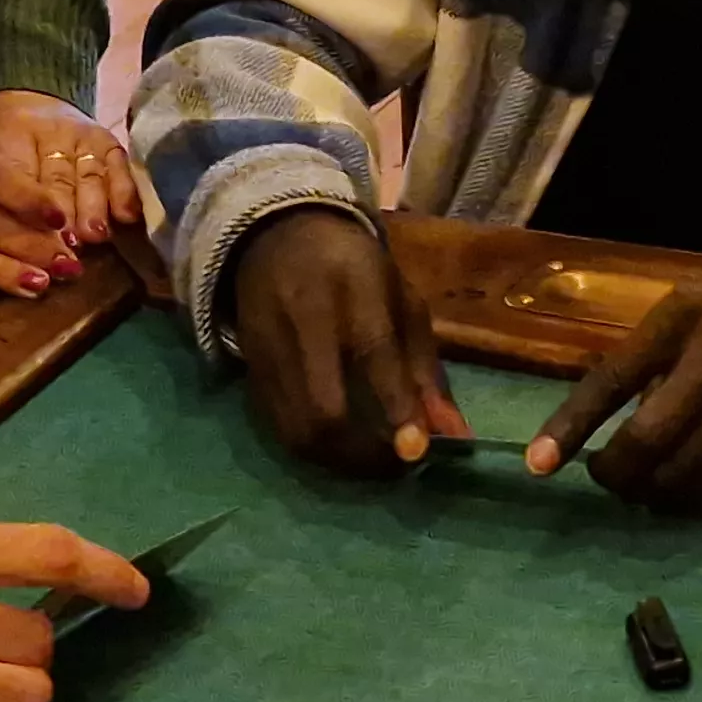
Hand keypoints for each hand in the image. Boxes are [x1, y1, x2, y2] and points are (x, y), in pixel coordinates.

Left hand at [0, 89, 140, 250]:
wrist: (29, 107)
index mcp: (5, 132)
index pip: (17, 173)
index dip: (28, 205)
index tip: (38, 237)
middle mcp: (46, 129)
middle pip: (56, 177)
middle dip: (63, 213)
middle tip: (67, 245)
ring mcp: (80, 133)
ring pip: (88, 172)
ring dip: (93, 205)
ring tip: (96, 235)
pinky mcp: (105, 139)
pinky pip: (117, 163)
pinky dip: (124, 189)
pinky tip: (127, 215)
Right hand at [228, 205, 466, 475]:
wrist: (278, 235)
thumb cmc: (355, 270)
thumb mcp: (403, 302)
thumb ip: (427, 371)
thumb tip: (454, 437)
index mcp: (354, 283)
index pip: (373, 352)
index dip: (396, 406)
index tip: (416, 452)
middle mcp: (303, 315)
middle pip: (323, 407)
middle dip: (362, 454)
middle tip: (396, 466)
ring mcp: (267, 345)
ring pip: (296, 429)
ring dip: (338, 461)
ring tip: (371, 464)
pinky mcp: (247, 368)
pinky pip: (277, 427)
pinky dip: (311, 449)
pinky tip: (337, 448)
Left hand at [526, 267, 701, 510]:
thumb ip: (669, 350)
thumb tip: (626, 410)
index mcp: (685, 316)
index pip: (609, 380)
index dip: (568, 427)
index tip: (538, 464)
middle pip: (640, 444)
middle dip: (612, 474)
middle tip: (605, 477)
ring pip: (673, 475)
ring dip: (647, 490)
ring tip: (643, 484)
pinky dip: (685, 495)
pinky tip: (683, 486)